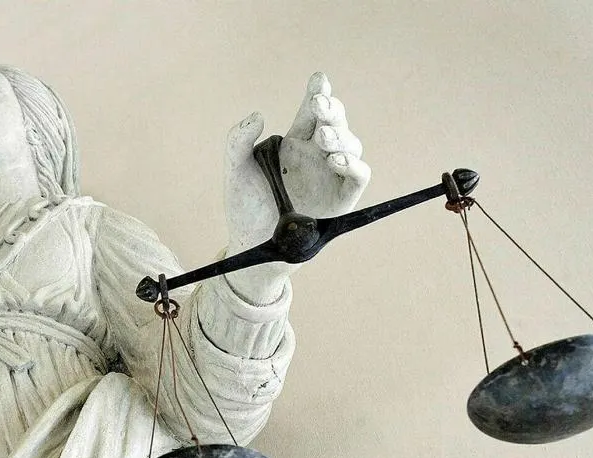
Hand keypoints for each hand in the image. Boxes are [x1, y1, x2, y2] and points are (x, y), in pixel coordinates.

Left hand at [223, 73, 370, 297]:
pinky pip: (358, 175)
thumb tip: (258, 115)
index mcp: (294, 142)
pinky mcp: (342, 197)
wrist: (252, 243)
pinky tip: (335, 159)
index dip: (319, 92)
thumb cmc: (244, 205)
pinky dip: (352, 164)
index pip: (312, 111)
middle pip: (334, 122)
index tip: (319, 79)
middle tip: (319, 103)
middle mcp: (317, 154)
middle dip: (331, 109)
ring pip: (350, 144)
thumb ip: (237, 141)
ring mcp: (332, 174)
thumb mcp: (235, 170)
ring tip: (322, 136)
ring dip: (339, 136)